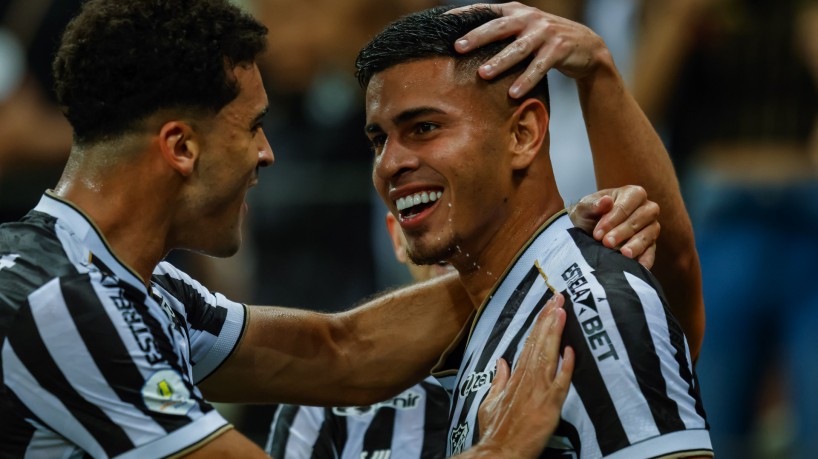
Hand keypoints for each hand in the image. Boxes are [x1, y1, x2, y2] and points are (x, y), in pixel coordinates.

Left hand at [447, 2, 608, 97]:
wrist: (585, 46)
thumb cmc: (543, 41)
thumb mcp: (521, 31)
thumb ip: (498, 34)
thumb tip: (460, 47)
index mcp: (515, 11)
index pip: (485, 10)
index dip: (464, 15)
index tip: (442, 22)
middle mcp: (529, 18)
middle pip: (499, 26)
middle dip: (477, 36)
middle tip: (458, 48)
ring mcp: (545, 32)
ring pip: (518, 48)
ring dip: (500, 61)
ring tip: (483, 74)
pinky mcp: (559, 49)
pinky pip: (540, 66)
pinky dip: (526, 80)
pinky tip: (514, 93)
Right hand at [467, 293, 573, 457]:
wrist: (501, 451)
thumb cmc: (496, 430)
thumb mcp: (490, 401)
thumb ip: (499, 380)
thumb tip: (502, 362)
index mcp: (515, 376)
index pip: (529, 343)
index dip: (539, 323)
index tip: (548, 306)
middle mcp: (527, 379)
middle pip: (539, 343)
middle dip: (549, 319)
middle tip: (559, 298)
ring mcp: (538, 390)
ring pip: (548, 355)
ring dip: (555, 332)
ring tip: (561, 311)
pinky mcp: (550, 405)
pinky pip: (560, 382)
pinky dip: (565, 365)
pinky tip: (570, 349)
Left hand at [568, 186, 659, 268]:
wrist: (585, 233)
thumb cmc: (587, 216)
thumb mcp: (584, 209)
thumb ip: (593, 204)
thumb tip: (606, 200)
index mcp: (632, 194)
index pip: (627, 203)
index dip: (613, 218)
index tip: (598, 232)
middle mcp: (645, 209)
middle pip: (641, 217)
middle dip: (623, 231)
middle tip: (606, 243)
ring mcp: (650, 227)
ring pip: (649, 234)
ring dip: (636, 244)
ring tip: (623, 254)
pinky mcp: (650, 245)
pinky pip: (652, 251)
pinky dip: (647, 259)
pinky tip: (639, 266)